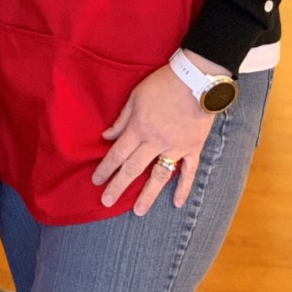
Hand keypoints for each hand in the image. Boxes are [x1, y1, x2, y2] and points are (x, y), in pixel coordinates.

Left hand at [91, 64, 215, 215]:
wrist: (196, 79)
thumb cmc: (162, 84)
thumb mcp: (135, 97)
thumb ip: (122, 119)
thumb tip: (107, 136)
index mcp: (138, 128)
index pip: (118, 154)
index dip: (105, 168)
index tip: (96, 181)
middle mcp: (155, 142)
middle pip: (133, 169)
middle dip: (118, 186)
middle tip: (106, 202)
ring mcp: (175, 147)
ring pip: (159, 176)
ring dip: (148, 195)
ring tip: (138, 211)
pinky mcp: (193, 148)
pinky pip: (189, 172)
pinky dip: (184, 188)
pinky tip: (177, 203)